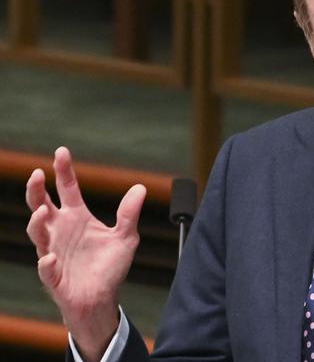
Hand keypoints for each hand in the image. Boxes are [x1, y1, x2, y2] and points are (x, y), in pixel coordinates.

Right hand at [26, 146, 145, 361]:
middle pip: (41, 205)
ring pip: (37, 234)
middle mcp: (61, 231)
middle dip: (36, 190)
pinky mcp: (53, 276)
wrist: (102, 299)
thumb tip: (141, 188)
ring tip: (42, 211)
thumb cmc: (109, 267)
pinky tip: (51, 258)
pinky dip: (47, 263)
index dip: (63, 171)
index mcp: (77, 217)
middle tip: (37, 174)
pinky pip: (46, 268)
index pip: (67, 189)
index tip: (61, 152)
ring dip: (37, 223)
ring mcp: (53, 251)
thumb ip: (129, 213)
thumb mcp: (126, 237)